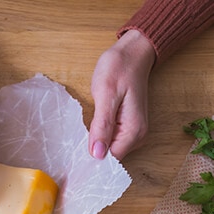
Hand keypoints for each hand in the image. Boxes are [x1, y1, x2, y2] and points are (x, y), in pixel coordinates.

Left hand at [88, 29, 156, 160]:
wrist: (132, 53)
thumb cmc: (119, 68)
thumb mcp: (106, 94)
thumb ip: (102, 126)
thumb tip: (98, 154)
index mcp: (134, 132)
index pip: (111, 159)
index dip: (92, 158)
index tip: (75, 156)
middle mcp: (137, 137)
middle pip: (110, 156)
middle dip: (93, 152)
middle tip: (76, 142)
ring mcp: (133, 133)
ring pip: (109, 149)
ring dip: (95, 143)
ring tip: (84, 131)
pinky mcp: (127, 127)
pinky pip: (111, 140)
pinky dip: (100, 137)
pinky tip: (91, 128)